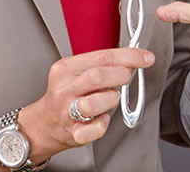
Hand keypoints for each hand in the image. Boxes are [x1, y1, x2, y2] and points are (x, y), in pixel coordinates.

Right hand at [15, 48, 154, 163]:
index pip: (102, 56)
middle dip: (121, 76)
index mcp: (65, 69)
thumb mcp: (77, 72)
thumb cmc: (67, 95)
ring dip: (111, 100)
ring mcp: (66, 112)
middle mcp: (64, 89)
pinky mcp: (72, 133)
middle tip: (125, 78)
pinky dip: (103, 124)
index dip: (129, 56)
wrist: (43, 124)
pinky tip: (101, 118)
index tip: (146, 58)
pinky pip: (95, 129)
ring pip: (93, 103)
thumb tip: (133, 59)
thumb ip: (102, 64)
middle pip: (98, 76)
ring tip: (109, 100)